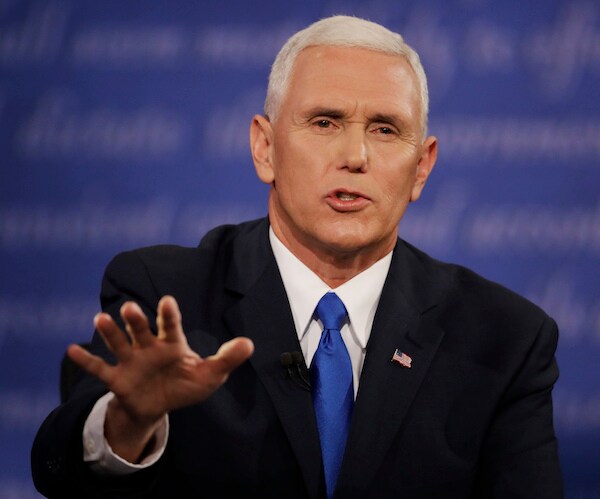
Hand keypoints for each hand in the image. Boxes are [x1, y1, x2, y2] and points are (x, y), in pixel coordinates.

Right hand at [68, 295, 253, 461]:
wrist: (158, 405)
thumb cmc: (185, 384)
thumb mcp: (209, 375)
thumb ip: (227, 359)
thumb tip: (250, 343)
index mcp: (172, 344)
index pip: (171, 326)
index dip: (168, 315)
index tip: (168, 301)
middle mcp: (148, 347)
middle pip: (141, 330)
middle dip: (136, 320)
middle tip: (130, 307)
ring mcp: (131, 362)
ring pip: (119, 344)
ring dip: (110, 332)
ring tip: (100, 319)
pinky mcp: (117, 379)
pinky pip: (99, 369)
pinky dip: (86, 361)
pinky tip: (71, 349)